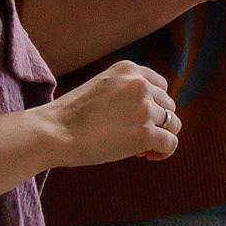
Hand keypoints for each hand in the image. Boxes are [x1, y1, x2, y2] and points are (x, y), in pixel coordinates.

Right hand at [40, 60, 178, 166]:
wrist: (53, 132)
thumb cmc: (70, 116)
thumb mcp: (100, 87)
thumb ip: (125, 92)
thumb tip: (154, 114)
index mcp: (128, 69)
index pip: (160, 86)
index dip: (153, 105)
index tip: (137, 119)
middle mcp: (140, 84)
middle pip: (168, 106)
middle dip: (156, 122)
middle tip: (133, 137)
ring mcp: (144, 108)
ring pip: (173, 124)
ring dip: (159, 137)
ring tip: (138, 148)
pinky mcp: (146, 133)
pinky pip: (171, 143)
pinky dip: (164, 152)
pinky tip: (148, 156)